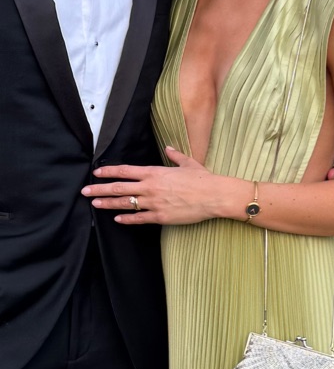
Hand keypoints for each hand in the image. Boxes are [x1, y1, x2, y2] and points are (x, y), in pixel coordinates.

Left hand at [81, 147, 225, 224]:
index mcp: (154, 172)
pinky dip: (127, 219)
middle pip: (119, 188)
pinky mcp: (161, 217)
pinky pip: (139, 218)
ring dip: (108, 204)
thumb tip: (169, 149)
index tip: (96, 173)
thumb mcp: (187, 163)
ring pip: (125, 203)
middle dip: (100, 189)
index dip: (108, 172)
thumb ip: (175, 156)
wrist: (213, 195)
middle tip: (85, 191)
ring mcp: (154, 203)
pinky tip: (117, 219)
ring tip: (95, 204)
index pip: (125, 171)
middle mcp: (150, 187)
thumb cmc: (202, 179)